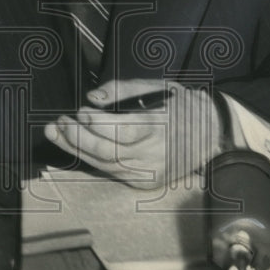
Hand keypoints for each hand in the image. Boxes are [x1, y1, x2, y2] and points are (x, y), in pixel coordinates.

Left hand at [44, 78, 223, 187]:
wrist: (211, 133)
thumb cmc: (180, 104)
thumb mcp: (156, 86)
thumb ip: (121, 90)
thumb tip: (91, 99)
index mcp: (161, 126)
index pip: (124, 131)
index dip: (98, 124)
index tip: (80, 111)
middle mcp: (155, 155)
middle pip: (108, 152)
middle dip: (78, 138)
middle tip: (59, 123)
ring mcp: (150, 173)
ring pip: (104, 165)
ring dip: (77, 150)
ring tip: (58, 133)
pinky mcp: (145, 183)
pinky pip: (111, 172)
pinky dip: (92, 159)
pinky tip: (77, 147)